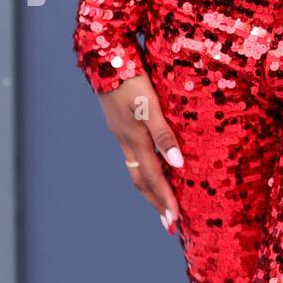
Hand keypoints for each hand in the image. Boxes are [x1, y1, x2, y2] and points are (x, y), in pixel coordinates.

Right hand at [98, 72, 183, 234]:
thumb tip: (177, 165)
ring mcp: (121, 132)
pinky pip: (134, 153)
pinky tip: (154, 162)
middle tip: (170, 223)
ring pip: (136, 167)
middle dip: (156, 202)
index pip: (154, 178)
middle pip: (142, 180)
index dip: (165, 200)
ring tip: (162, 200)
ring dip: (150, 187)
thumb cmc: (132, 80)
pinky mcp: (121, 122)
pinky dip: (145, 166)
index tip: (175, 222)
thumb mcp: (150, 106)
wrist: (105, 59)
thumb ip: (164, 134)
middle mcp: (127, 140)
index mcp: (135, 140)